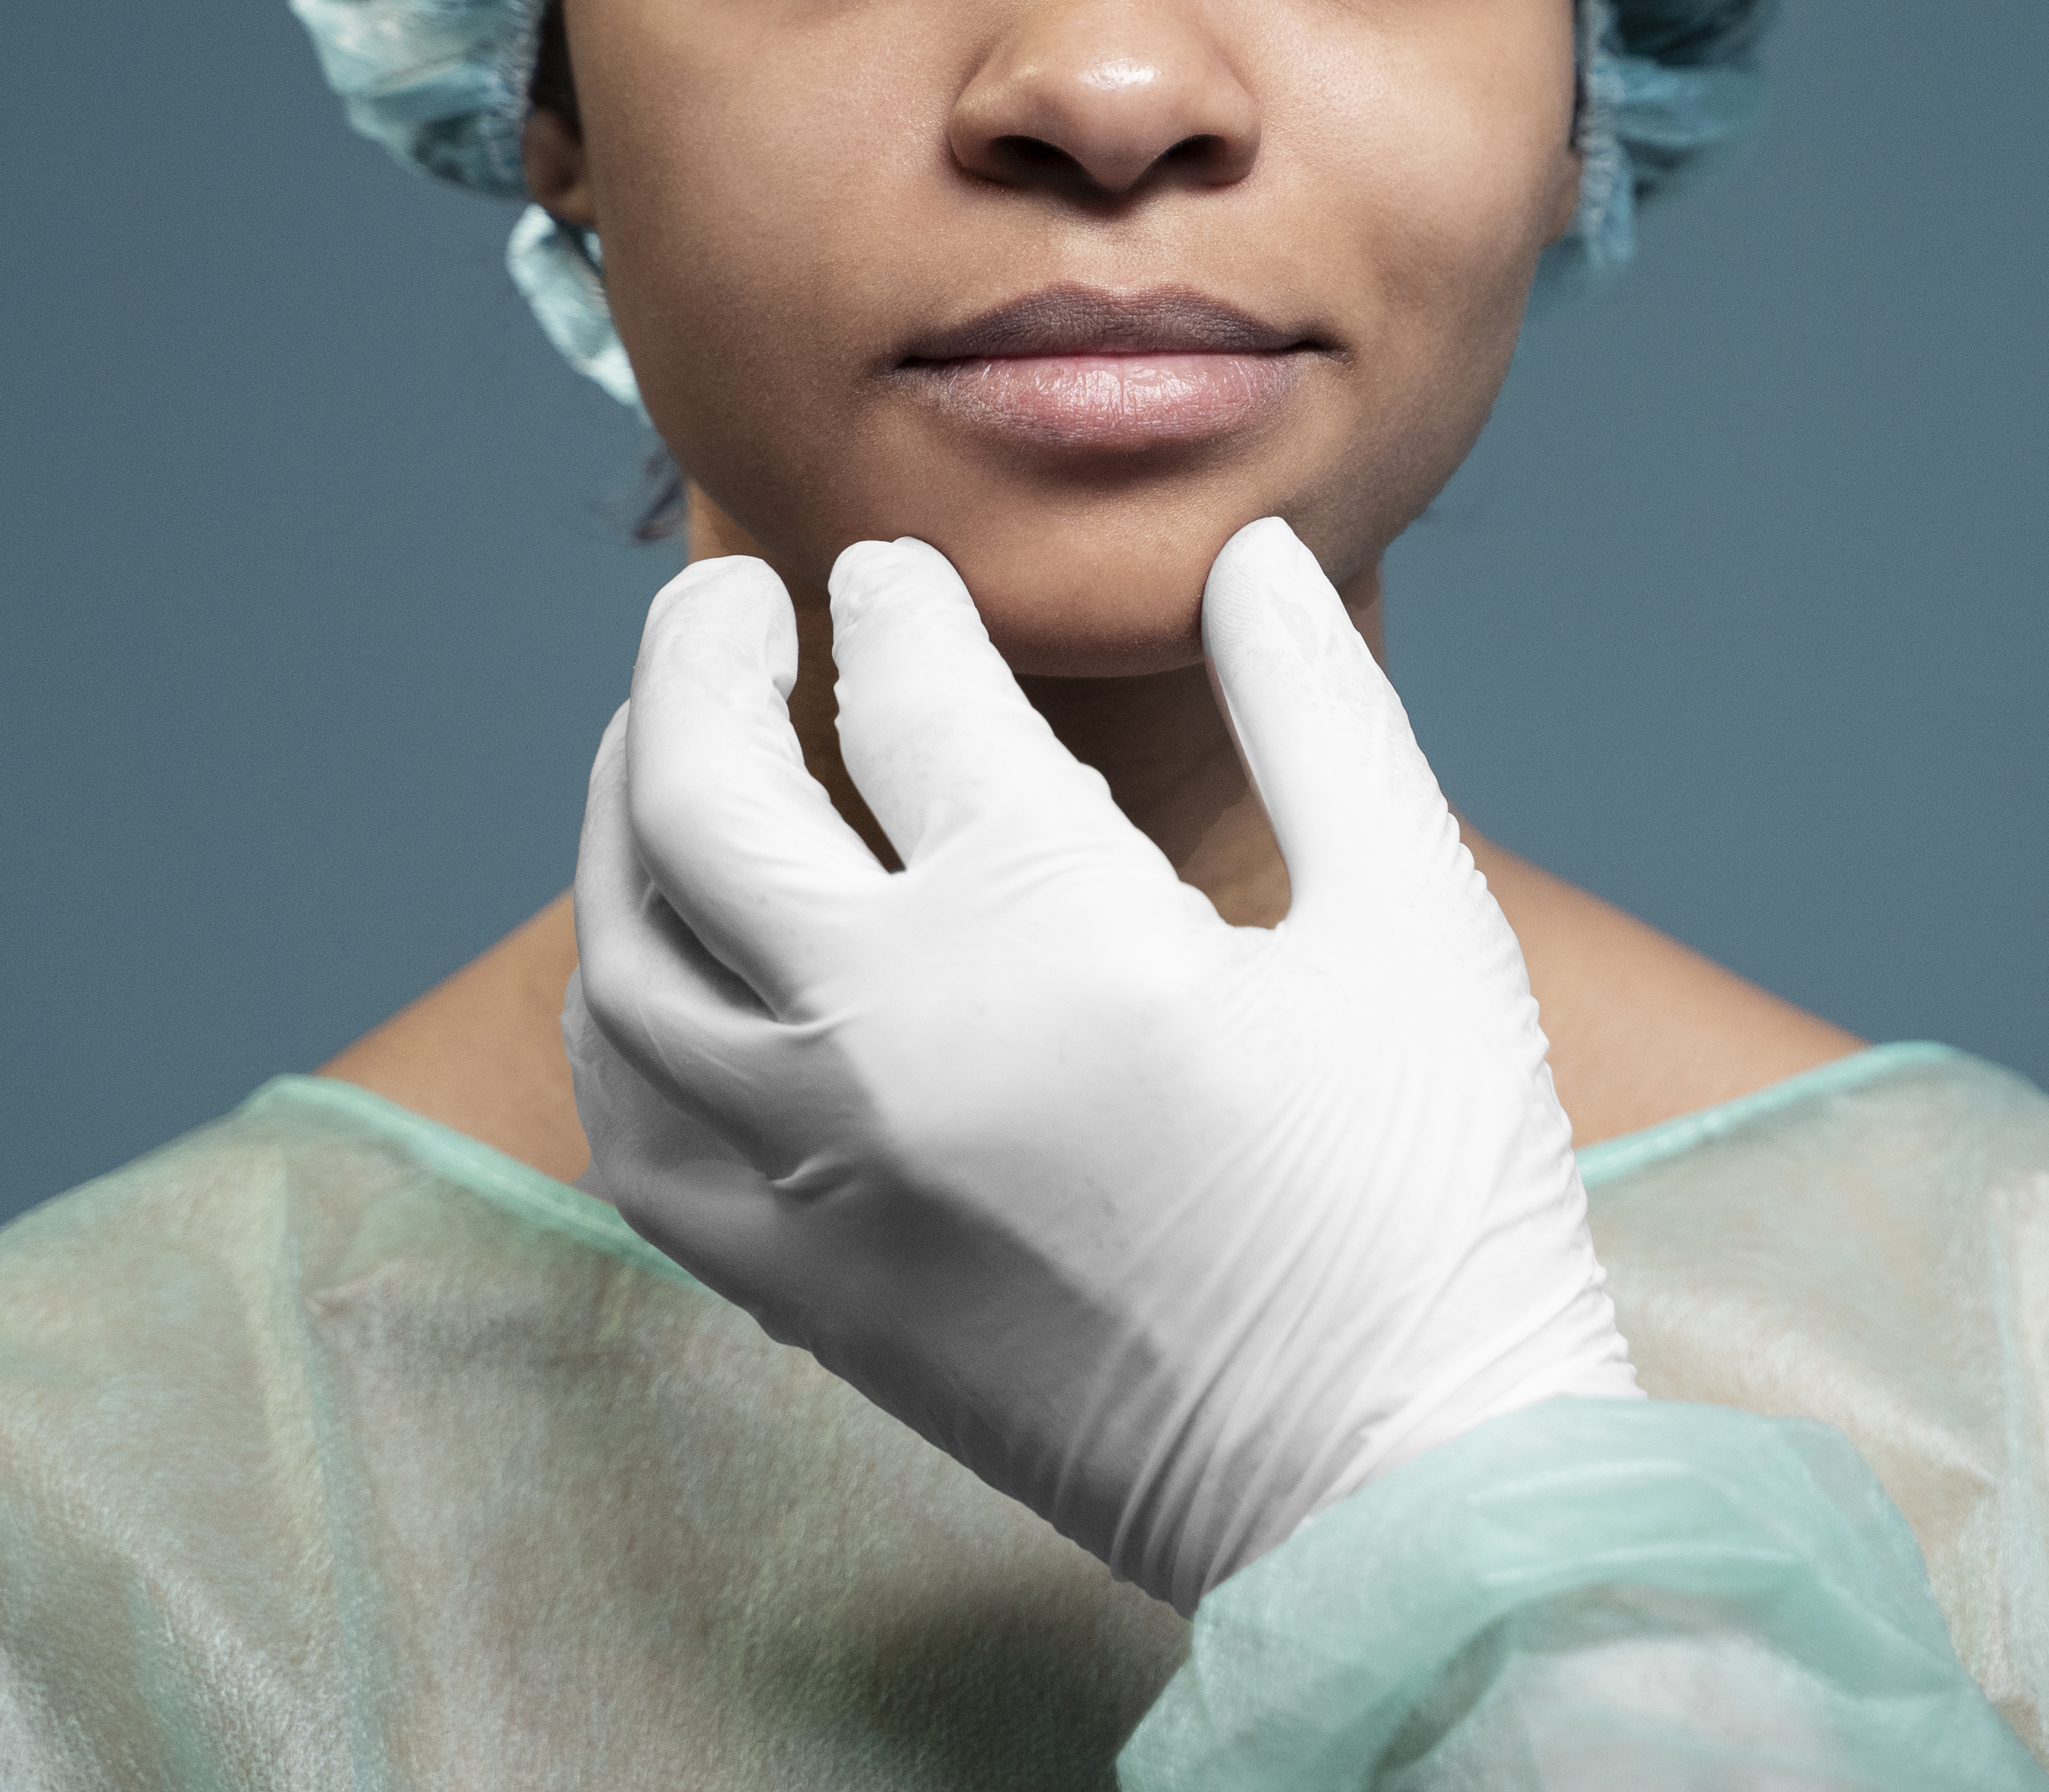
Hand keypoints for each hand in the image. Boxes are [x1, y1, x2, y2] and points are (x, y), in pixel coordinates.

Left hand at [565, 519, 1641, 1609]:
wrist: (1397, 1492)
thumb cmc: (1430, 1205)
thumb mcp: (1414, 918)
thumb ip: (1320, 711)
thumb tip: (1246, 554)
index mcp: (1048, 931)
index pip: (908, 696)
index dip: (898, 606)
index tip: (896, 574)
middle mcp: (886, 1045)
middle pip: (700, 796)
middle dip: (693, 660)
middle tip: (725, 600)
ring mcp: (820, 1183)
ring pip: (626, 961)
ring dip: (625, 823)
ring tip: (665, 750)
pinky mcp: (808, 1295)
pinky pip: (634, 1136)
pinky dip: (619, 1022)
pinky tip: (660, 966)